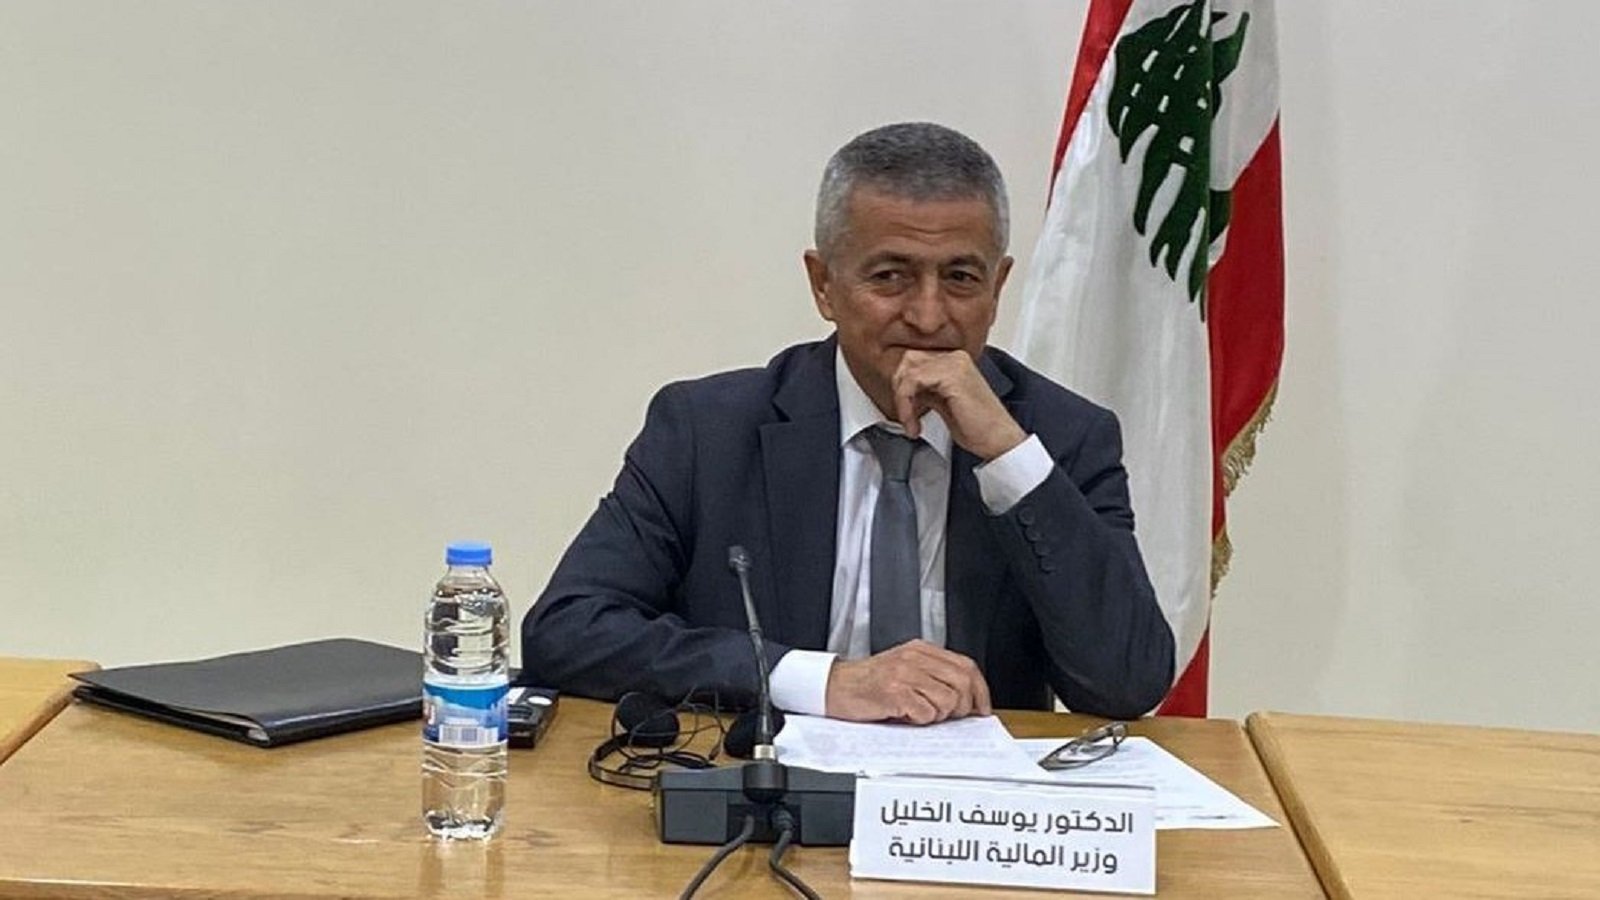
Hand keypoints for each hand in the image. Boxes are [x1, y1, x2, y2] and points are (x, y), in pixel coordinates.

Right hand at [824, 640, 993, 724]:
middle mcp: (915, 658)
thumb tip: (967, 700)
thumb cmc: (869, 683)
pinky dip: (919, 720)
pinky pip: (926, 713)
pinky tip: (905, 715)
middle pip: (962, 682)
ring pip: (947, 700)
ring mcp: (904, 673)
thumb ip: (933, 676)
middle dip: (962, 706)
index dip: (980, 690)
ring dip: (937, 715)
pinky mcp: (895, 692)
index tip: (981, 708)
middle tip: (949, 716)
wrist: (835, 686)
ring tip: (918, 712)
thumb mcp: (905, 670)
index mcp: (921, 650)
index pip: (966, 666)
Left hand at [891, 350, 1025, 460]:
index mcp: (956, 362)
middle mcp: (955, 358)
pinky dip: (906, 405)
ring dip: (901, 401)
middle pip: (908, 361)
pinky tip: (915, 424)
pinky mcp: (951, 376)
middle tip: (905, 415)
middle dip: (899, 389)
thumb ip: (927, 391)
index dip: (903, 386)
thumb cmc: (978, 428)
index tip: (905, 410)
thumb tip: (905, 389)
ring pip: (908, 371)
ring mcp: (954, 364)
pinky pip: (912, 381)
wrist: (998, 440)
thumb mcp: (944, 404)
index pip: (916, 361)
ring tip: (910, 423)